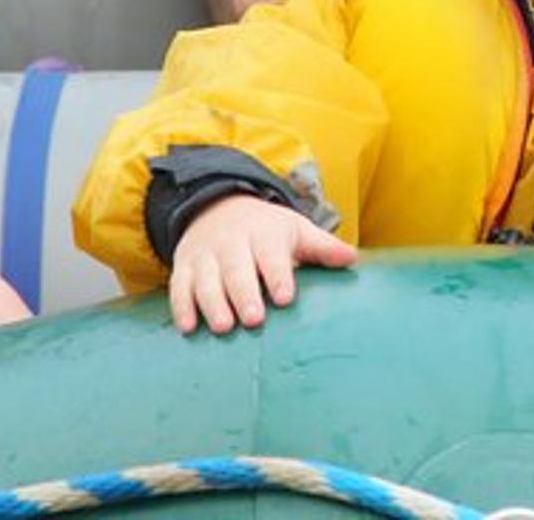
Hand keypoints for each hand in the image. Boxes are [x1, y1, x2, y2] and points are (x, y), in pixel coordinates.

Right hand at [168, 194, 357, 333]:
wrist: (218, 207)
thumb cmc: (267, 230)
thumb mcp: (295, 231)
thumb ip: (322, 247)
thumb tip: (353, 259)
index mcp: (263, 234)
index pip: (271, 254)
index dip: (278, 275)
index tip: (285, 297)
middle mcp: (232, 243)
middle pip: (237, 269)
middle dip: (244, 294)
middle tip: (253, 319)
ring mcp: (206, 255)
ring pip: (207, 279)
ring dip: (213, 303)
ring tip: (224, 327)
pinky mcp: (185, 267)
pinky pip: (180, 286)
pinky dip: (182, 306)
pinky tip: (188, 327)